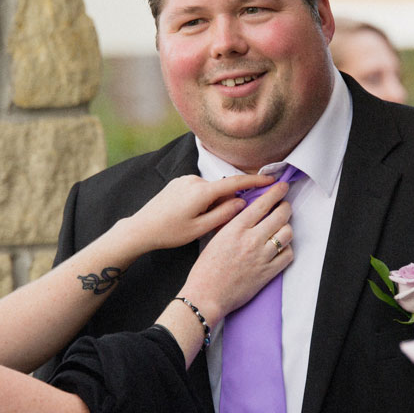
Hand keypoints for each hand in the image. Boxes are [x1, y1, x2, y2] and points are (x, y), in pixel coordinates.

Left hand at [115, 173, 269, 254]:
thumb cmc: (170, 233)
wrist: (141, 228)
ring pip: (210, 190)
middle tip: (224, 219)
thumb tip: (241, 202)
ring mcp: (185, 179)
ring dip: (213, 202)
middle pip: (222, 188)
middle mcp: (194, 180)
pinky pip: (199, 189)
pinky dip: (203, 200)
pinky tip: (192, 215)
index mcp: (201, 192)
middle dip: (228, 201)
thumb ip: (224, 214)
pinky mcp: (178, 182)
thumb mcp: (200, 229)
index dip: (256, 181)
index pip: (235, 183)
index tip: (272, 180)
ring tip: (200, 222)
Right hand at [179, 180, 293, 323]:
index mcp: (236, 229)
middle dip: (285, 207)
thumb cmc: (206, 269)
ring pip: (287, 234)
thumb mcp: (216, 238)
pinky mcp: (268, 273)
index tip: (282, 187)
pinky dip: (287, 249)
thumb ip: (233, 225)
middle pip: (280, 216)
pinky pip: (288, 255)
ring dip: (287, 228)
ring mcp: (262, 257)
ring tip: (282, 227)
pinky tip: (281, 248)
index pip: (262, 204)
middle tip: (285, 206)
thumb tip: (247, 214)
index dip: (276, 193)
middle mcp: (251, 240)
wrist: (206, 295)